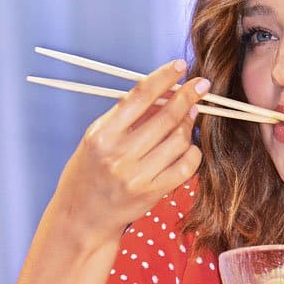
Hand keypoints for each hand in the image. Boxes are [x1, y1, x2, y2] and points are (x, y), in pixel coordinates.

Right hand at [50, 59, 208, 247]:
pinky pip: (186, 167)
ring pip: (179, 140)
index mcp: (102, 134)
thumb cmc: (91, 170)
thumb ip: (129, 116)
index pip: (138, 97)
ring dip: (190, 124)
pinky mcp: (152, 193)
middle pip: (165, 117)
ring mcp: (137, 175)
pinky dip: (193, 152)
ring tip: (191, 115)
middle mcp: (118, 154)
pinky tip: (190, 146)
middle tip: (202, 85)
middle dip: (188, 97)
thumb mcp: (99, 138)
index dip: (163, 78)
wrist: (81, 217)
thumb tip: (167, 90)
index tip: (180, 66)